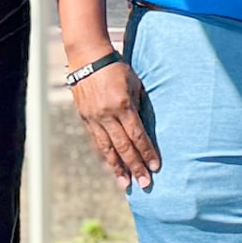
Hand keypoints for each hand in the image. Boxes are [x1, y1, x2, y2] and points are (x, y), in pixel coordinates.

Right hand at [69, 52, 159, 191]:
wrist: (88, 58)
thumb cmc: (117, 68)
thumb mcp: (134, 83)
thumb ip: (139, 105)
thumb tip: (145, 127)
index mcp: (123, 105)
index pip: (138, 135)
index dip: (147, 153)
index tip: (156, 167)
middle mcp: (107, 114)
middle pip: (124, 147)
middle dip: (135, 167)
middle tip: (145, 184)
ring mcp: (94, 118)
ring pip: (108, 148)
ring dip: (118, 168)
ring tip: (126, 184)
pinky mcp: (85, 118)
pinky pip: (97, 142)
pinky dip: (105, 156)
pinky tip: (112, 167)